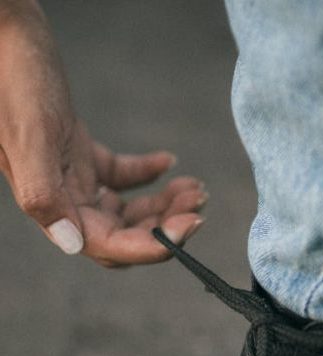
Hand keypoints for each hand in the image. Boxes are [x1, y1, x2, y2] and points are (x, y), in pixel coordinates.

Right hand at [0, 1, 205, 265]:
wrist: (6, 38)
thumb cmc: (13, 80)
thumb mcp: (29, 137)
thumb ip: (44, 195)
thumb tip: (71, 244)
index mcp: (54, 204)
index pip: (110, 245)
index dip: (153, 244)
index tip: (190, 225)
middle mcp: (66, 201)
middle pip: (127, 233)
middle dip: (167, 224)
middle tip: (198, 202)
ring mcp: (74, 181)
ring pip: (128, 210)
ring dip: (165, 204)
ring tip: (195, 188)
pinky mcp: (82, 158)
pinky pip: (122, 177)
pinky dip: (147, 173)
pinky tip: (169, 162)